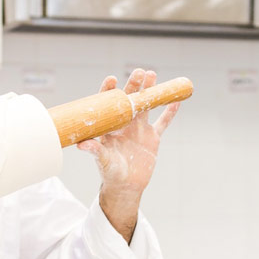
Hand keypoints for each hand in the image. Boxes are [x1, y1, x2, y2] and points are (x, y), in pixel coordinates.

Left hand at [77, 68, 178, 242]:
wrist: (126, 186)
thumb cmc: (110, 173)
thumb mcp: (103, 161)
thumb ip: (95, 151)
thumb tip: (81, 145)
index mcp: (110, 126)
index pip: (108, 104)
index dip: (109, 91)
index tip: (112, 79)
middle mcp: (125, 124)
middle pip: (130, 100)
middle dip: (134, 86)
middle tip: (139, 72)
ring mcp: (139, 129)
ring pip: (146, 106)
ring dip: (150, 92)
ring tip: (153, 74)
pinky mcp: (153, 137)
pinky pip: (163, 122)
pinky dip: (170, 112)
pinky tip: (176, 99)